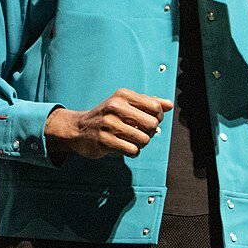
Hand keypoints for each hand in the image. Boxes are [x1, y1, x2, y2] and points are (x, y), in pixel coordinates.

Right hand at [45, 89, 172, 158]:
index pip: (155, 106)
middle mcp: (115, 106)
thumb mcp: (125, 104)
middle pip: (152, 124)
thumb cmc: (107, 116)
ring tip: (132, 140)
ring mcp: (109, 124)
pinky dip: (133, 151)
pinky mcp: (105, 141)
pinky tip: (125, 147)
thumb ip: (148, 103)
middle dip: (150, 132)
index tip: (150, 120)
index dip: (158, 117)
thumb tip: (169, 105)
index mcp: (122, 95)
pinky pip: (132, 150)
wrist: (78, 129)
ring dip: (141, 143)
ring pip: (144, 139)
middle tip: (141, 132)